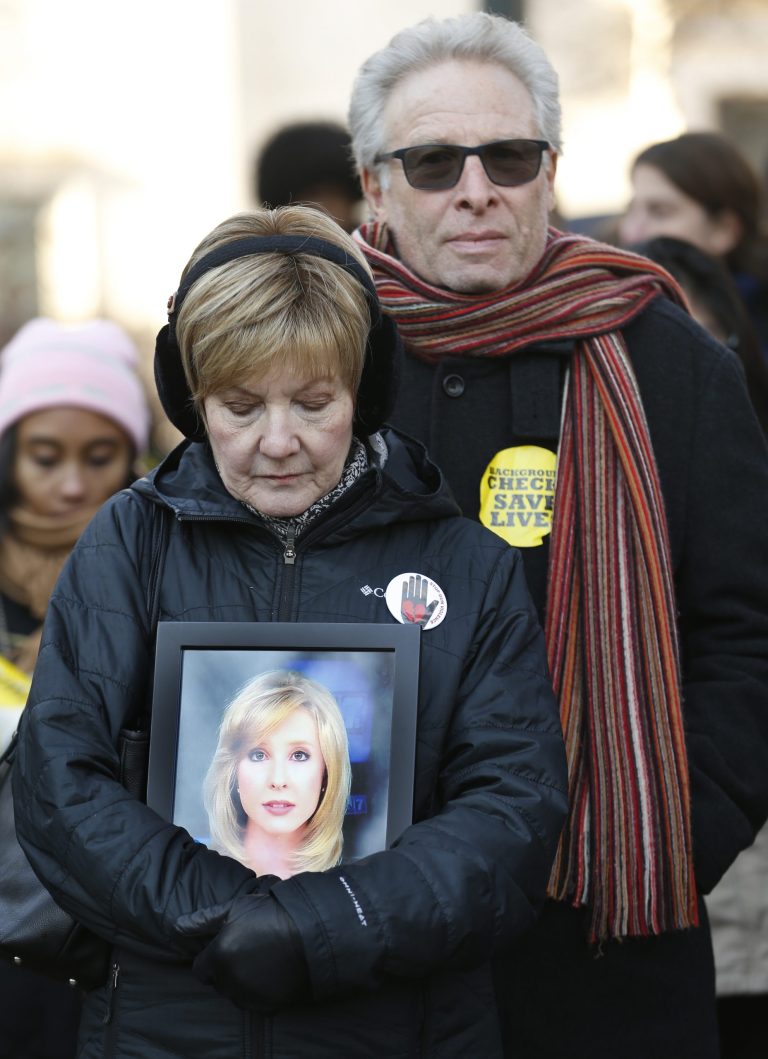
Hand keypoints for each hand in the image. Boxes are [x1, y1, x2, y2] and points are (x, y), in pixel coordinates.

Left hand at [177, 893, 308, 1010]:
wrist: (312, 933)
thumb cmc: (271, 914)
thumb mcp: (236, 908)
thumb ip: (202, 920)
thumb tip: (175, 927)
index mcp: (219, 956)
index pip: (200, 969)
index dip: (211, 957)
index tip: (226, 946)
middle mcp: (230, 981)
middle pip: (217, 982)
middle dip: (225, 969)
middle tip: (246, 950)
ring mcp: (249, 996)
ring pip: (234, 994)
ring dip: (240, 982)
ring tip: (260, 961)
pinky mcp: (267, 1006)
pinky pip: (253, 1003)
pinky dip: (258, 993)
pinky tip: (270, 975)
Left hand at [401, 574, 437, 624]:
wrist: (411, 625)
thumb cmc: (420, 620)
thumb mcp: (428, 614)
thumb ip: (432, 607)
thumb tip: (436, 601)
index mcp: (422, 602)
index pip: (424, 591)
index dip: (424, 585)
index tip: (424, 580)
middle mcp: (416, 600)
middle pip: (417, 589)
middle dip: (417, 582)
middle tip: (417, 576)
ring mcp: (409, 601)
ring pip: (410, 589)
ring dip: (411, 583)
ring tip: (411, 577)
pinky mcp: (404, 603)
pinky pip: (404, 593)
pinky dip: (404, 588)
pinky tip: (405, 583)